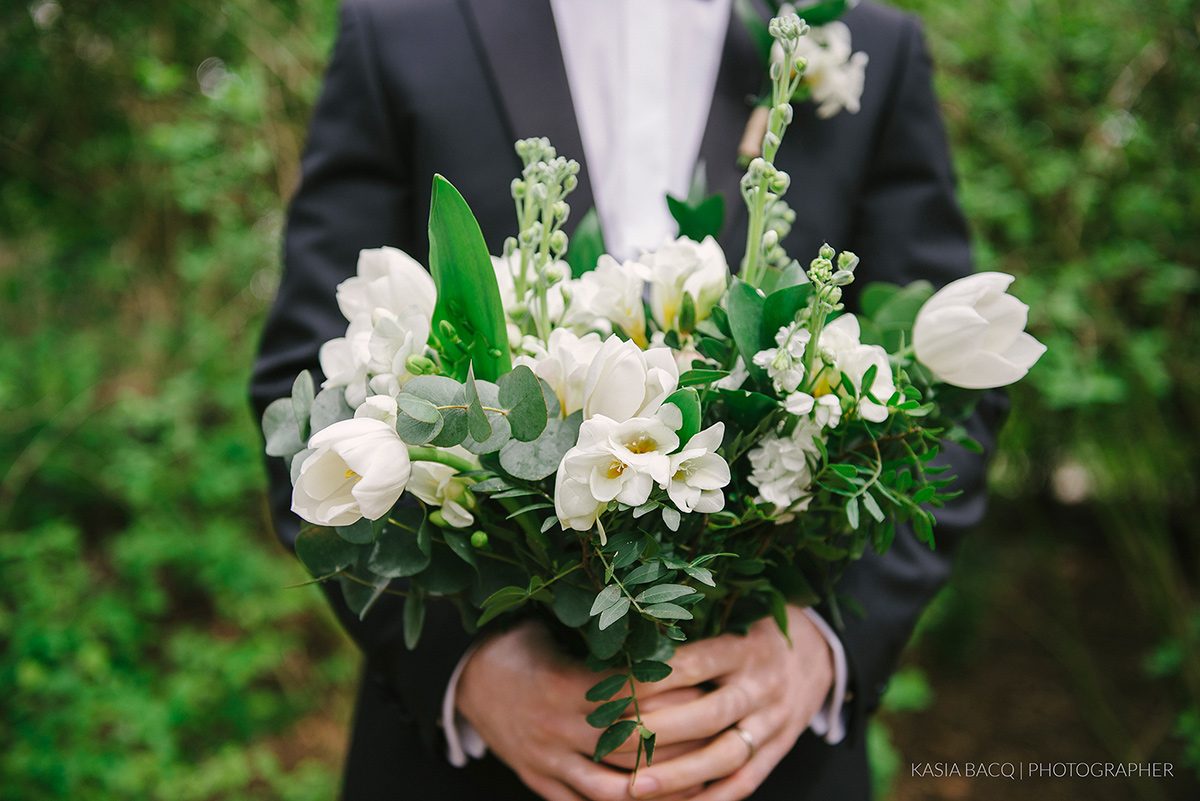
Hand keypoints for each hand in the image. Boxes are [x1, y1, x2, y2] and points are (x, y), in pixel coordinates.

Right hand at [457, 620, 705, 800]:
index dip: (670, 692)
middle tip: (720, 730)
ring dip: (658, 788)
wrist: (465, 679)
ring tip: (703, 779)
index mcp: (563, 686)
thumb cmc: (519, 645)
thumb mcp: (551, 629)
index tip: (706, 684)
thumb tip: (660, 616)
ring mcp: (548, 761)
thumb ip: (600, 633)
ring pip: (611, 788)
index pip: (629, 695)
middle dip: (678, 742)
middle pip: (629, 746)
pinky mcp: (541, 782)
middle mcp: (557, 729)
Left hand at [620, 605, 833, 799]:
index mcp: (744, 647)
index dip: (651, 680)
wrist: (820, 651)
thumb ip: (691, 634)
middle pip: (709, 714)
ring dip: (680, 775)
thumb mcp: (732, 618)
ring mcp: (774, 721)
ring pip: (727, 754)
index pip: (694, 664)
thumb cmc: (754, 630)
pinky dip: (712, 799)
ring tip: (636, 787)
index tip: (609, 692)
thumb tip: (626, 642)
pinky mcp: (780, 748)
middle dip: (658, 732)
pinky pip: (747, 781)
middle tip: (611, 744)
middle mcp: (761, 684)